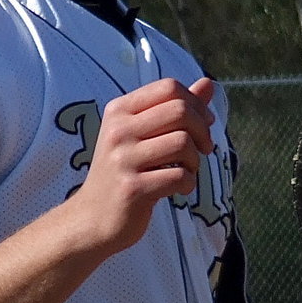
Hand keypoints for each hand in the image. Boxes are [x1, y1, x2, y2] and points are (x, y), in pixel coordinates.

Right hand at [72, 76, 215, 253]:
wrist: (93, 218)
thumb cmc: (123, 172)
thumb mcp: (142, 134)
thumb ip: (174, 108)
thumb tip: (208, 84)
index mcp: (119, 111)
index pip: (169, 88)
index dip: (196, 103)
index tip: (202, 124)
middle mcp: (118, 131)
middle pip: (180, 111)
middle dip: (202, 131)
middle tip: (203, 149)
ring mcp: (123, 160)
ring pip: (183, 143)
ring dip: (196, 160)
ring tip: (187, 170)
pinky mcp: (132, 188)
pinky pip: (179, 176)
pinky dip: (188, 183)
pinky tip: (179, 188)